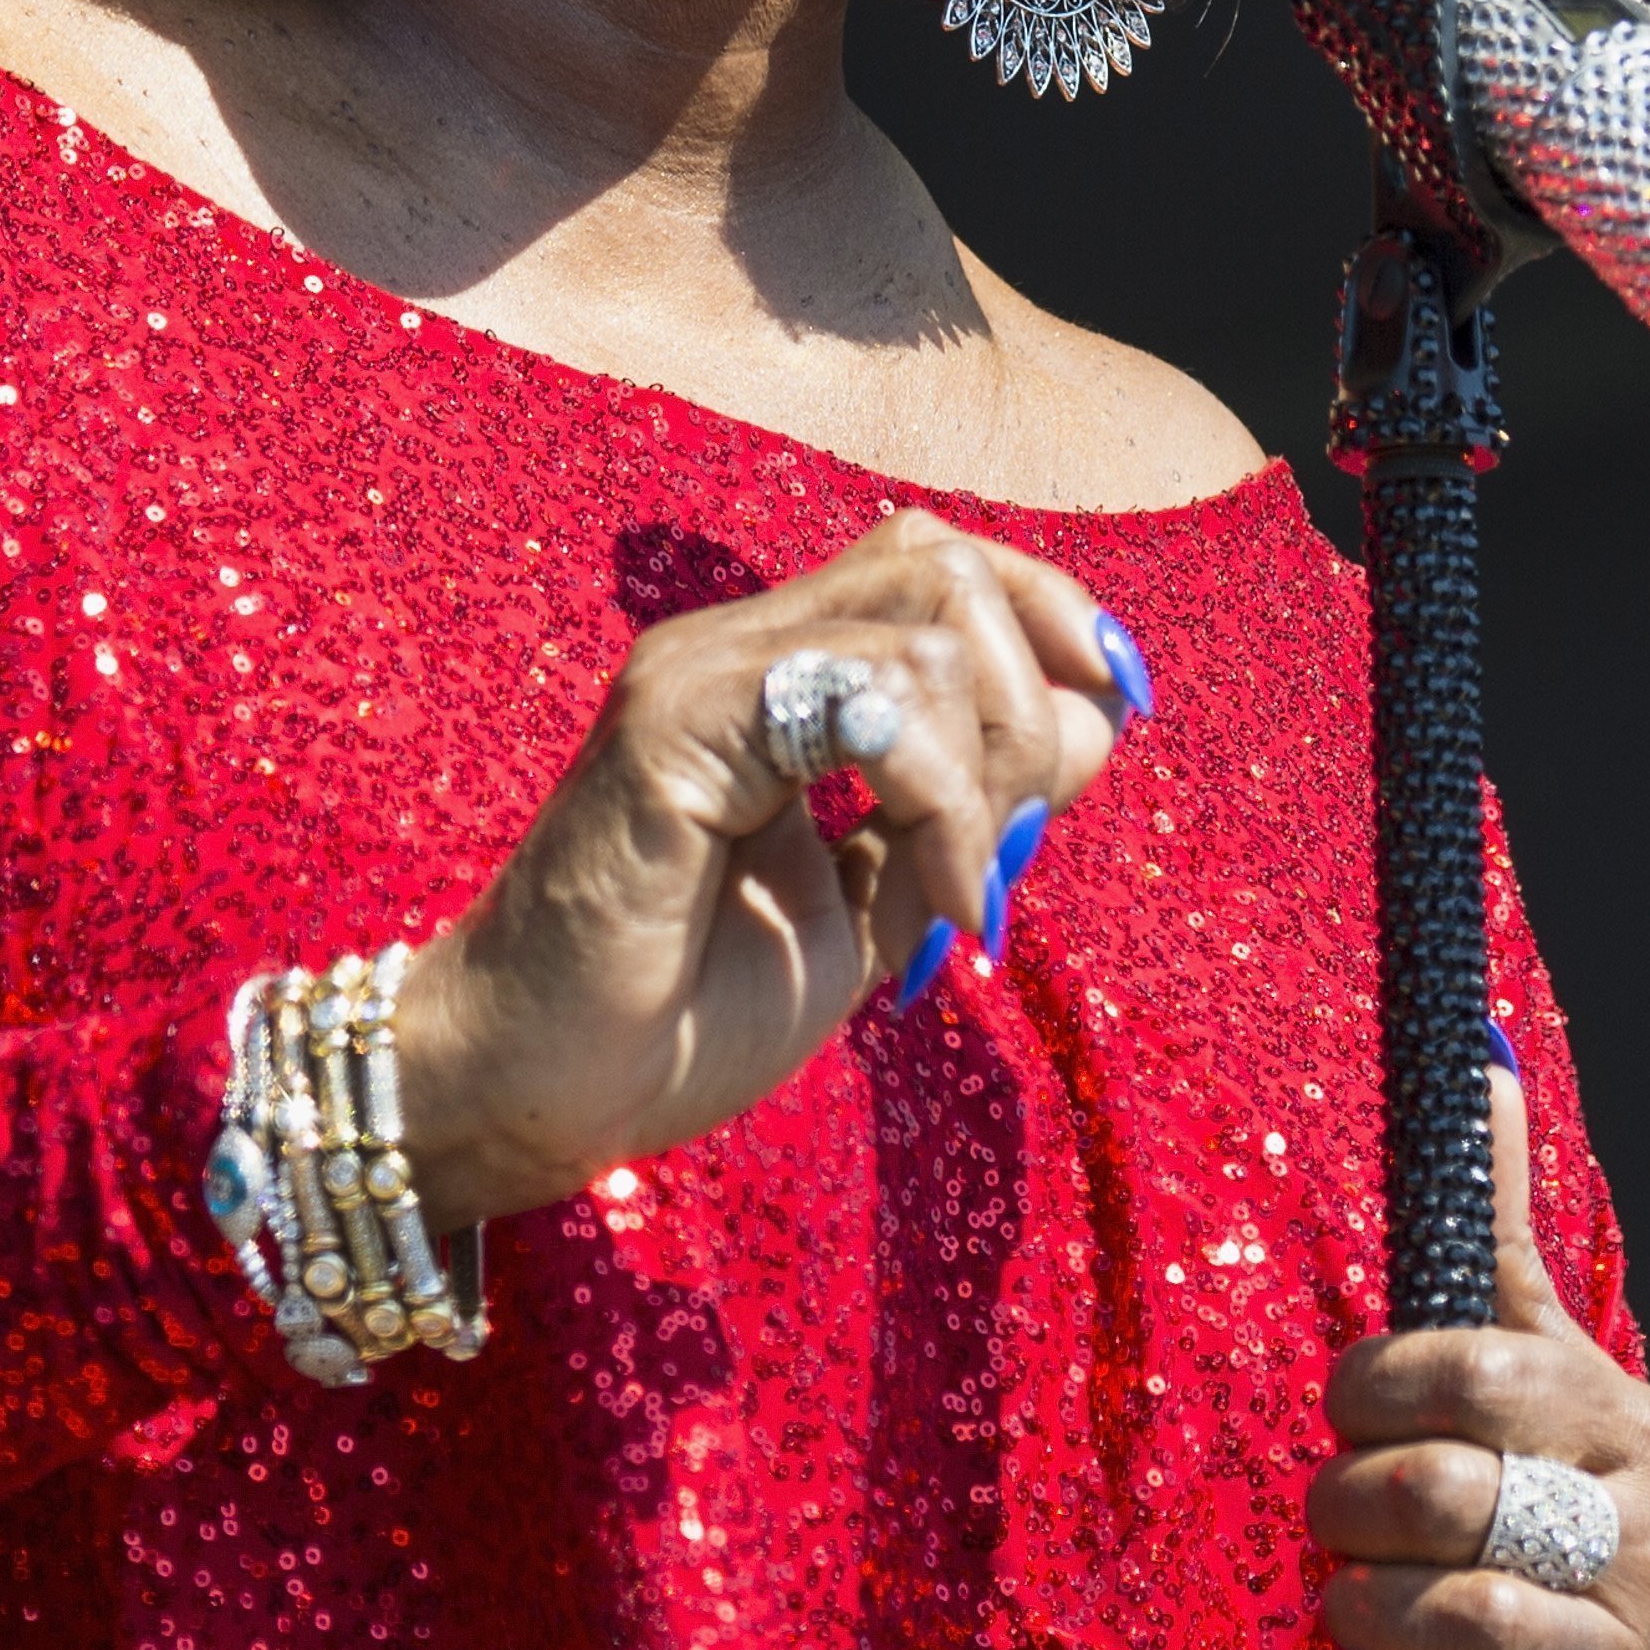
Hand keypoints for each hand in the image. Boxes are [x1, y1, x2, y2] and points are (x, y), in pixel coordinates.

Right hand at [386, 511, 1134, 1229]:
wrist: (532, 1088)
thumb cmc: (679, 1014)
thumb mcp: (872, 906)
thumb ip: (969, 815)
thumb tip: (1094, 719)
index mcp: (775, 675)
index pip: (939, 560)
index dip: (1052, 616)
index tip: (1117, 710)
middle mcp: (734, 645)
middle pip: (947, 564)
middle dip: (1029, 702)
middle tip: (1000, 853)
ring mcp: (696, 672)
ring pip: (922, 621)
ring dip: (988, 767)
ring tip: (953, 894)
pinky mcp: (669, 726)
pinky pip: (859, 701)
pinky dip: (937, 805)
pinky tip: (928, 910)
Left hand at [1298, 1065, 1649, 1649]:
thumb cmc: (1598, 1507)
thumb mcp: (1569, 1371)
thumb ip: (1509, 1237)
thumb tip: (1481, 1060)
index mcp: (1625, 1426)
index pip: (1476, 1373)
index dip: (1373, 1387)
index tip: (1346, 1409)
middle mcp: (1641, 1540)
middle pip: (1448, 1497)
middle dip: (1348, 1505)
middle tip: (1330, 1515)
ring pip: (1458, 1623)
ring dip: (1358, 1613)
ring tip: (1342, 1604)